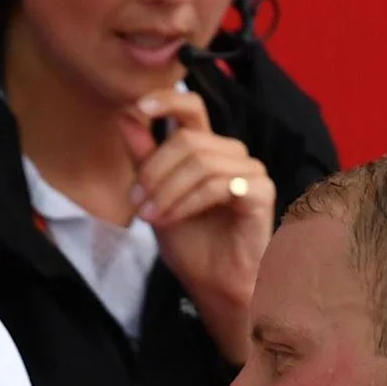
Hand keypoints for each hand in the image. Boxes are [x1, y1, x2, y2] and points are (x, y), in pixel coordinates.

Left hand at [124, 88, 275, 361]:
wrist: (213, 286)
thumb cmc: (192, 244)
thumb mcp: (155, 195)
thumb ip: (144, 156)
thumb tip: (126, 115)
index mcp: (208, 150)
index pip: (192, 107)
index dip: (166, 99)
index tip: (137, 106)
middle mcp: (231, 155)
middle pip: (188, 138)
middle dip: (154, 170)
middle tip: (137, 201)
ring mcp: (250, 171)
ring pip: (200, 161)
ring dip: (167, 190)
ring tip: (151, 216)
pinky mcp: (260, 192)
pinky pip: (217, 184)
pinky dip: (188, 202)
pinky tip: (173, 219)